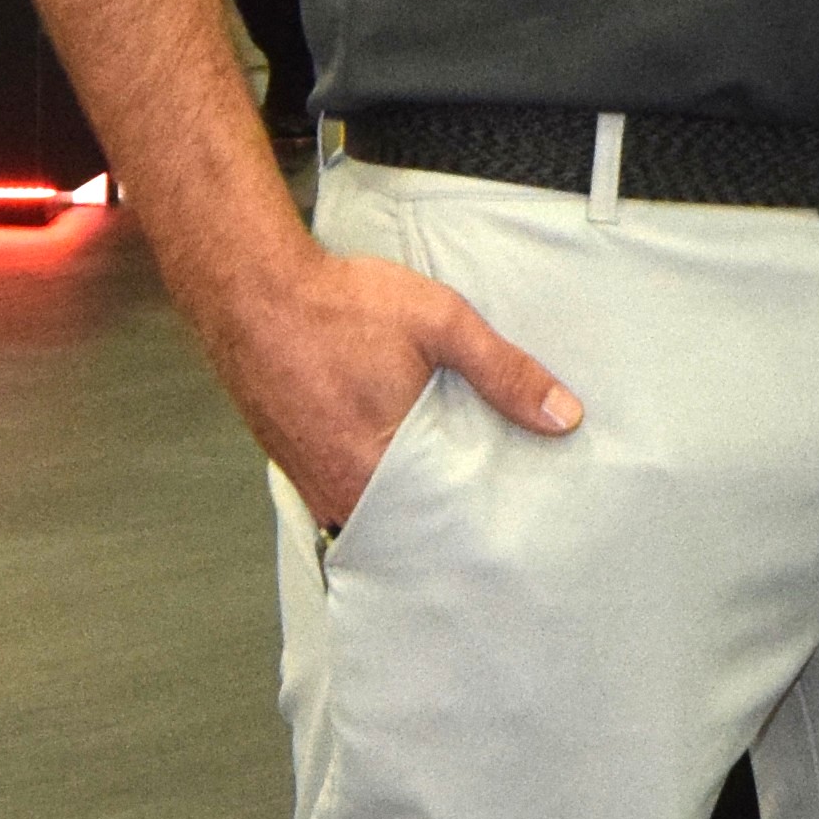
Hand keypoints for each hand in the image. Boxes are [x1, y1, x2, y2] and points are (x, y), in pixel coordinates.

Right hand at [214, 235, 582, 526]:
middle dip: (446, 517)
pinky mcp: (294, 461)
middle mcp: (339, 492)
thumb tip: (563, 417)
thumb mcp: (442, 324)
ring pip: (374, 510)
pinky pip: (344, 490)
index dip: (478, 524)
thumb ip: (503, 372)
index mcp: (378, 471)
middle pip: (408, 525)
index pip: (443, 527)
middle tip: (489, 504)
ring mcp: (311, 480)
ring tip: (450, 480)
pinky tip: (399, 455)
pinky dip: (375, 481)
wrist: (254, 291)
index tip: (512, 523)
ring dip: (409, 500)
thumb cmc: (342, 306)